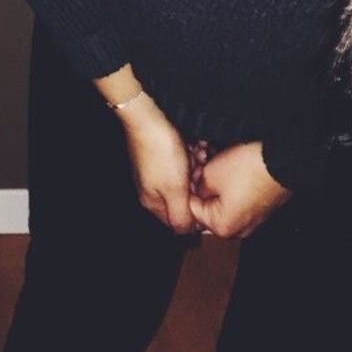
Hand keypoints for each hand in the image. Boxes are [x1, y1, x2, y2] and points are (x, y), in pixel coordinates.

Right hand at [116, 94, 195, 234]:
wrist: (148, 117)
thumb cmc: (159, 152)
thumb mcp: (174, 191)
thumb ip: (180, 217)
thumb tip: (185, 234)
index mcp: (153, 202)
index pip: (179, 220)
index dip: (195, 210)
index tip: (203, 195)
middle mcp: (152, 188)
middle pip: (184, 197)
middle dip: (197, 184)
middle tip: (199, 169)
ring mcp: (156, 170)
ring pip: (186, 177)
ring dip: (196, 166)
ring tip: (197, 153)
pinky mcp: (161, 154)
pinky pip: (182, 161)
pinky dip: (190, 154)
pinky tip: (192, 146)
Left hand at [188, 141, 291, 238]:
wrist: (281, 161)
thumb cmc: (248, 170)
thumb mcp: (211, 174)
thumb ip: (197, 186)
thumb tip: (196, 189)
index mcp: (223, 227)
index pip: (191, 211)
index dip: (188, 188)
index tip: (190, 173)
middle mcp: (239, 229)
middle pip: (208, 209)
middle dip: (203, 187)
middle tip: (202, 167)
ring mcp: (252, 220)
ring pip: (223, 203)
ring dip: (216, 184)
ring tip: (216, 164)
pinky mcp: (261, 208)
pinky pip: (238, 200)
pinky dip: (230, 186)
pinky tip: (229, 168)